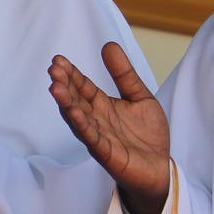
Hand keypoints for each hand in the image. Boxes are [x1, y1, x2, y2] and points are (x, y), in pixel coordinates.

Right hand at [50, 42, 169, 213]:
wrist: (160, 168)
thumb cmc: (148, 135)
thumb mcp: (139, 96)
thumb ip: (124, 74)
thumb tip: (108, 45)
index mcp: (103, 106)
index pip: (83, 87)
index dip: (71, 74)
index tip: (58, 60)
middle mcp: (97, 121)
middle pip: (76, 101)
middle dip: (64, 85)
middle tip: (53, 70)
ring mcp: (100, 138)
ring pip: (79, 119)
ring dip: (67, 104)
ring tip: (56, 88)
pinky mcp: (108, 154)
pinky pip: (93, 139)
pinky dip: (84, 126)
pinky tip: (76, 113)